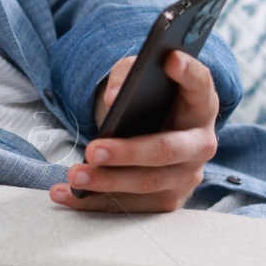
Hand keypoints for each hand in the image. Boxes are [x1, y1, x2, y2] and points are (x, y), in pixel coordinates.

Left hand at [49, 50, 219, 213]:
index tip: (171, 59)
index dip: (189, 73)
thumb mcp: (138, 77)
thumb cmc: (147, 100)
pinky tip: (64, 194)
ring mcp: (186, 177)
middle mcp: (201, 144)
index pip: (201, 85)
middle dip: (129, 153)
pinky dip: (92, 202)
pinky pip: (128, 206)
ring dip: (107, 182)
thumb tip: (113, 99)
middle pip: (167, 150)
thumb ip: (127, 75)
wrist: (154, 132)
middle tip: (93, 149)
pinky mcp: (166, 200)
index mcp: (201, 106)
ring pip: (147, 184)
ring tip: (74, 175)